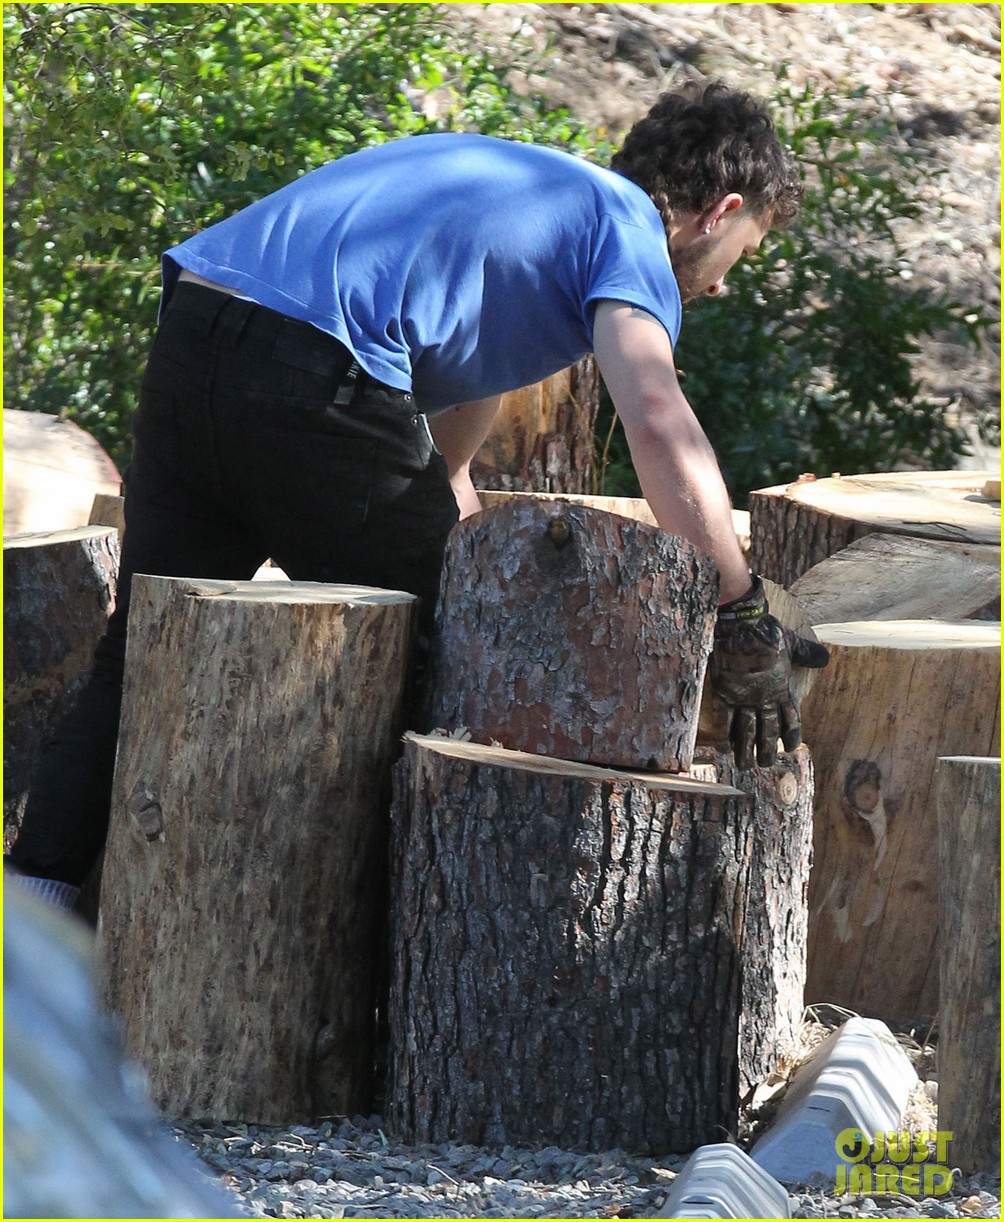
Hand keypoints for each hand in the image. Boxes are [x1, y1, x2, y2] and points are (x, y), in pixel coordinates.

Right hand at [710, 575, 828, 768]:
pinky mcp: (725, 693)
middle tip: (765, 765)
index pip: (790, 719)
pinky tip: (723, 748)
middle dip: (766, 751)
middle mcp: (764, 699)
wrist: (742, 626)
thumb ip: (806, 653)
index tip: (791, 748)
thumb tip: (824, 658)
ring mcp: (743, 698)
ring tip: (744, 766)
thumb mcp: (791, 643)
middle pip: (767, 731)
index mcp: (782, 689)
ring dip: (745, 751)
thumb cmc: (767, 633)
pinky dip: (724, 736)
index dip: (791, 735)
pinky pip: (725, 720)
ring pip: (746, 731)